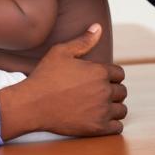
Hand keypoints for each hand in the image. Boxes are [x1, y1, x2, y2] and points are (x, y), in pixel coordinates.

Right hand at [0, 24, 126, 138]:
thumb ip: (83, 41)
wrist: (32, 104)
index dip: (110, 75)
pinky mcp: (98, 128)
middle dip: (112, 91)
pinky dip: (112, 123)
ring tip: (98, 106)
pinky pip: (117, 127)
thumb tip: (98, 27)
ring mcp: (102, 111)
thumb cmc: (45, 76)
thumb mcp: (61, 52)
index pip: (119, 74)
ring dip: (113, 107)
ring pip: (121, 109)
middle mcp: (104, 91)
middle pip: (122, 91)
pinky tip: (99, 118)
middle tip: (95, 93)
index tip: (98, 79)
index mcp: (99, 72)